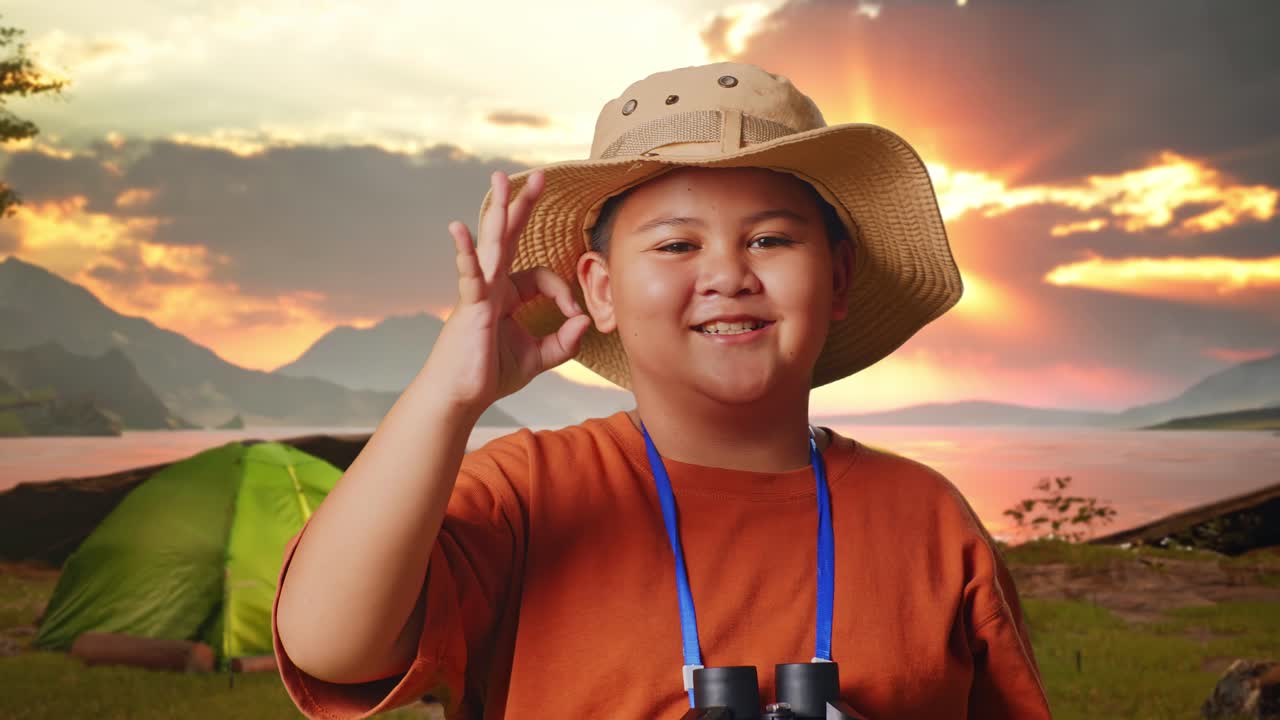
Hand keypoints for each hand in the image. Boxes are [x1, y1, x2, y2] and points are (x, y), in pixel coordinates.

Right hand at [427, 169, 591, 411]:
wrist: (460, 396)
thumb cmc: (490, 375)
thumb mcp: (539, 357)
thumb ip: (565, 341)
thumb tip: (586, 320)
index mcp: (506, 294)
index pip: (542, 276)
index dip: (564, 292)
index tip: (574, 316)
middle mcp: (492, 286)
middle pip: (509, 237)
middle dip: (523, 206)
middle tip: (539, 176)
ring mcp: (479, 292)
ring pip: (492, 244)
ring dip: (499, 210)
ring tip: (501, 179)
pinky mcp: (470, 306)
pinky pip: (469, 275)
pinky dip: (465, 252)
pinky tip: (459, 229)